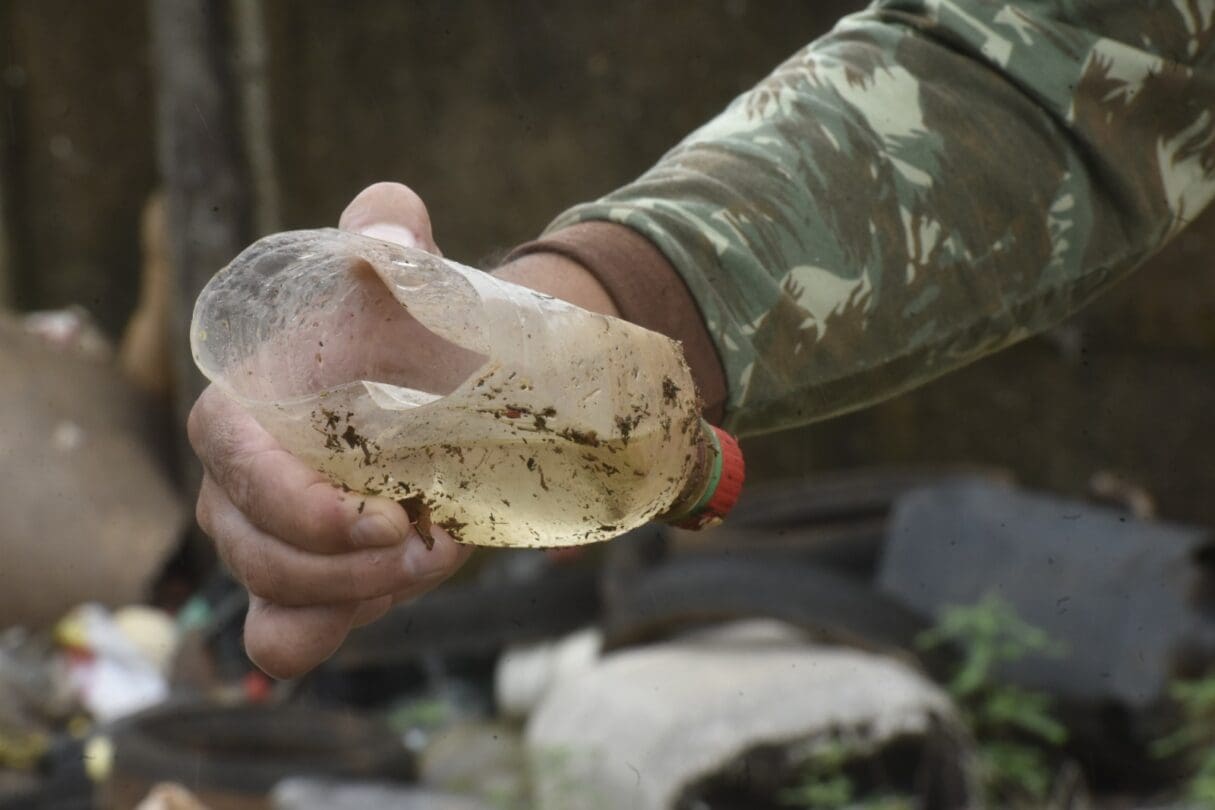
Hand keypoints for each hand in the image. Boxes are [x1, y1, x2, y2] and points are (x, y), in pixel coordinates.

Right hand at [189, 182, 472, 678]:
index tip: (389, 520)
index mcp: (248, 400)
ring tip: (436, 558)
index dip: (293, 502)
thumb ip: (390, 235)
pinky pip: (279, 640)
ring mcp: (266, 539)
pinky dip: (319, 638)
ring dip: (355, 598)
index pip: (229, 456)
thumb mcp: (409, 276)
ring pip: (271, 601)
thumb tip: (390, 223)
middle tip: (437, 546)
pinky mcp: (303, 585)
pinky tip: (382, 603)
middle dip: (346, 566)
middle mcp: (239, 478)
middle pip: (251, 548)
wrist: (453, 386)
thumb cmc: (417, 330)